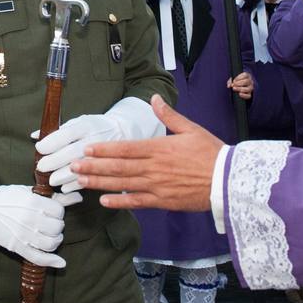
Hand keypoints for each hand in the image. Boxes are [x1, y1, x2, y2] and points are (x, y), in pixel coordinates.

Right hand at [0, 185, 66, 268]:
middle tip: (51, 224)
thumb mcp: (30, 192)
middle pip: (57, 227)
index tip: (53, 212)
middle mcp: (30, 219)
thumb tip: (78, 197)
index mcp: (33, 202)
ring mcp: (24, 234)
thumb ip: (55, 197)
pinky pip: (39, 258)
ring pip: (51, 243)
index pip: (59, 211)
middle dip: (57, 226)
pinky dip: (52, 261)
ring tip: (51, 236)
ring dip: (55, 241)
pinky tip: (60, 262)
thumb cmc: (7, 197)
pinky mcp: (17, 246)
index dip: (58, 212)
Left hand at [35, 114, 123, 194]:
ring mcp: (104, 154)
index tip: (39, 149)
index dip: (51, 142)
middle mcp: (95, 139)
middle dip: (55, 161)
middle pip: (72, 152)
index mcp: (86, 125)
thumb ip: (57, 130)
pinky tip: (65, 187)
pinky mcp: (109, 166)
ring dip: (64, 175)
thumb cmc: (94, 127)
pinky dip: (76, 184)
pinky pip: (92, 178)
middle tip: (41, 167)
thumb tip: (35, 135)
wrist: (123, 130)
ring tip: (52, 180)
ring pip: (82, 167)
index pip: (66, 134)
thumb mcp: (78, 122)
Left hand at [71, 95, 222, 211]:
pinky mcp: (163, 201)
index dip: (104, 149)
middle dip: (94, 167)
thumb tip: (154, 99)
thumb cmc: (211, 153)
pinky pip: (137, 202)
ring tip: (81, 181)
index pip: (125, 148)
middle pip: (118, 167)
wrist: (228, 180)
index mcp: (159, 147)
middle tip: (73, 167)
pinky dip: (120, 202)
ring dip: (100, 183)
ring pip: (123, 184)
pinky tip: (105, 201)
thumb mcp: (191, 129)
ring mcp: (157, 186)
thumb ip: (169, 116)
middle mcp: (154, 167)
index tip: (87, 149)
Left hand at [228, 72, 252, 100]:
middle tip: (233, 85)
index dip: (239, 77)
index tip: (234, 80)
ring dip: (240, 89)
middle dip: (239, 83)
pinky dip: (244, 95)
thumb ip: (230, 81)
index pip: (245, 75)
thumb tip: (229, 85)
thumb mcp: (233, 80)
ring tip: (234, 88)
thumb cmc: (236, 82)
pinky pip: (248, 96)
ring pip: (248, 89)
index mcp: (247, 76)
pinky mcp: (250, 94)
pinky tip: (239, 94)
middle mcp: (250, 82)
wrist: (239, 90)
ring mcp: (251, 88)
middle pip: (246, 81)